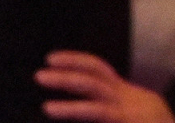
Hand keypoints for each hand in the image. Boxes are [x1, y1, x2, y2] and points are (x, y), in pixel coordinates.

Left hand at [35, 51, 174, 122]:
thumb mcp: (135, 109)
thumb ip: (112, 104)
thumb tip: (91, 102)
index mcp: (126, 94)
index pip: (98, 70)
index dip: (75, 61)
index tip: (52, 58)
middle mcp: (129, 101)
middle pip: (96, 82)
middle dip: (67, 76)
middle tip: (40, 75)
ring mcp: (129, 116)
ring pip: (97, 111)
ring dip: (70, 110)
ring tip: (47, 108)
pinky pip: (102, 121)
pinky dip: (81, 117)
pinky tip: (62, 117)